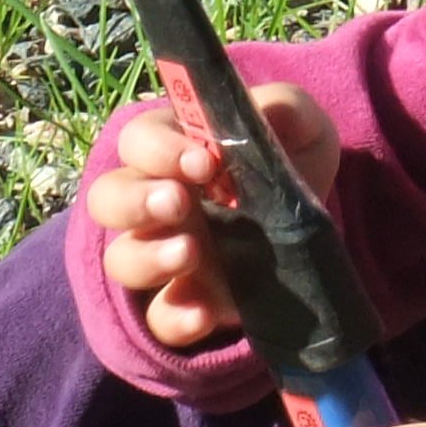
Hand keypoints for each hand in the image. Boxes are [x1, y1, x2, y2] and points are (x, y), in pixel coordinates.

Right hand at [83, 83, 337, 351]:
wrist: (319, 223)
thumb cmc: (291, 158)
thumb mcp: (301, 125)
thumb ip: (284, 108)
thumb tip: (267, 111)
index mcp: (171, 149)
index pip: (138, 141)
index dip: (160, 150)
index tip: (204, 162)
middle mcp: (155, 201)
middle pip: (106, 199)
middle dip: (135, 201)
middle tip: (179, 203)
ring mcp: (165, 255)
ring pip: (122, 259)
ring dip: (149, 257)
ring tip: (191, 253)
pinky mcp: (188, 302)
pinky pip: (159, 318)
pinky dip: (175, 318)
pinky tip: (203, 314)